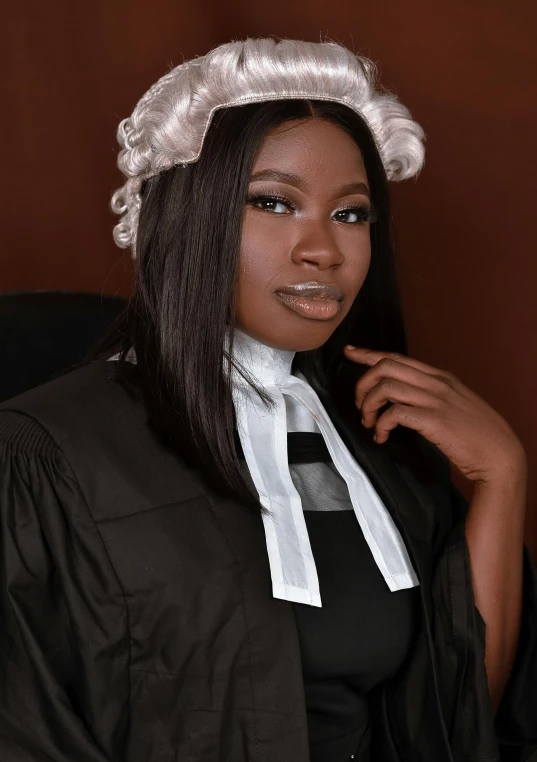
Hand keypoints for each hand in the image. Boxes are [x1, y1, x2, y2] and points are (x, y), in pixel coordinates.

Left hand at [343, 346, 525, 485]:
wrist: (500, 455)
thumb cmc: (477, 434)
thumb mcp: (454, 404)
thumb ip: (431, 395)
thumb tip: (403, 396)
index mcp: (440, 377)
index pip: (397, 357)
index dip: (369, 353)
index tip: (350, 352)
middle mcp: (436, 383)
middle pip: (385, 366)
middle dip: (363, 384)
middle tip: (361, 406)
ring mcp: (435, 400)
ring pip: (385, 387)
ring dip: (369, 406)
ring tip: (371, 424)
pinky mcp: (433, 420)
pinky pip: (394, 413)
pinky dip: (381, 425)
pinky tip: (382, 438)